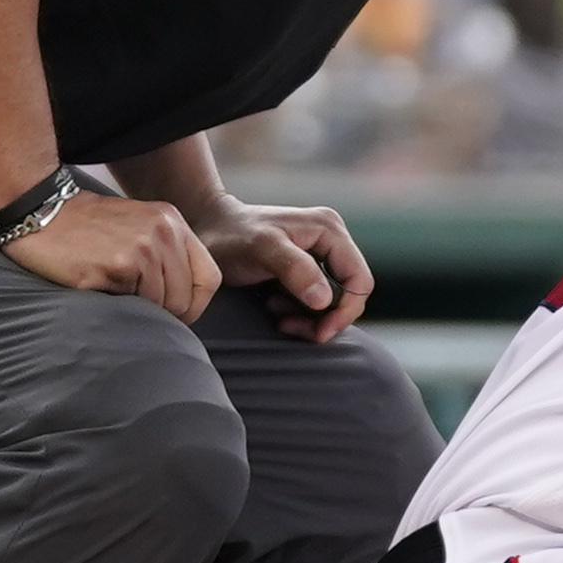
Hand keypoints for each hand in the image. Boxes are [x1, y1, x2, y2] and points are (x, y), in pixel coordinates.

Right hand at [1, 188, 219, 320]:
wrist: (40, 211)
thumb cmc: (85, 226)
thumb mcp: (137, 225)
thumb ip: (165, 252)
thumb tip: (183, 300)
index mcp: (173, 222)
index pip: (209, 277)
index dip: (196, 304)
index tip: (178, 316)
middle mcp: (164, 232)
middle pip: (185, 297)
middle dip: (165, 314)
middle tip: (139, 312)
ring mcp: (143, 248)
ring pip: (159, 304)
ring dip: (137, 307)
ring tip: (112, 290)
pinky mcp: (118, 264)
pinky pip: (131, 303)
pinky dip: (115, 303)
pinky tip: (97, 284)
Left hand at [192, 197, 373, 342]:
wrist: (203, 228)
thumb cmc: (229, 236)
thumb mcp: (261, 249)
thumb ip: (295, 270)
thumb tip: (325, 301)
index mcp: (329, 230)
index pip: (359, 280)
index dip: (345, 311)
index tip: (318, 333)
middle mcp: (330, 240)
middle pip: (349, 294)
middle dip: (323, 317)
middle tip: (289, 327)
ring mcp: (318, 254)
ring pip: (331, 301)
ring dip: (307, 317)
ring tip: (275, 312)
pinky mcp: (305, 269)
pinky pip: (314, 300)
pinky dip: (297, 312)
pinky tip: (273, 306)